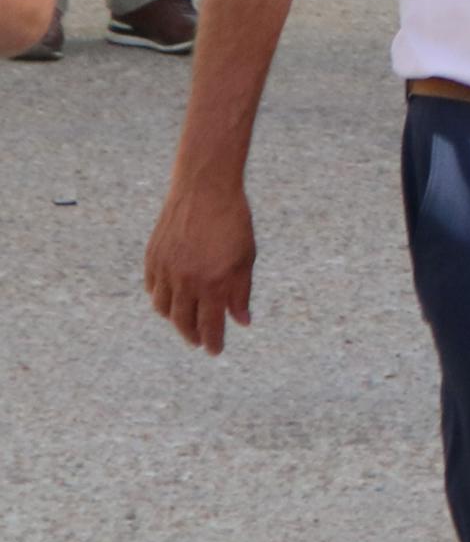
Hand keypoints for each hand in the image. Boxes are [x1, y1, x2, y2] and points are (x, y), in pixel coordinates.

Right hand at [143, 175, 258, 355]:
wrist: (204, 189)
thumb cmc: (233, 221)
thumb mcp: (246, 258)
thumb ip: (241, 293)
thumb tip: (240, 322)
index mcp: (213, 282)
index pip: (210, 324)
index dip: (213, 341)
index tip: (215, 351)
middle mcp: (186, 280)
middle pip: (183, 321)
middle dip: (192, 335)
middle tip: (200, 342)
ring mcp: (166, 270)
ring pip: (163, 308)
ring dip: (174, 320)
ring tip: (184, 323)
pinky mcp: (152, 258)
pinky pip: (153, 289)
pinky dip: (160, 300)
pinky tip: (169, 301)